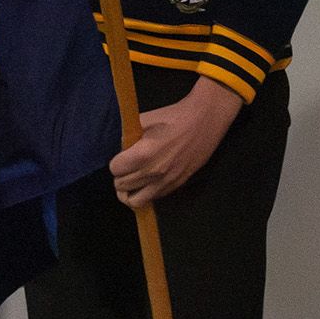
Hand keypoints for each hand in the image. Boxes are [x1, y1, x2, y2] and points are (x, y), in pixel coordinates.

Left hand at [108, 78, 240, 206]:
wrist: (204, 121)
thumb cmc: (173, 116)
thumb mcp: (144, 120)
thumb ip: (127, 137)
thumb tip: (119, 151)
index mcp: (144, 154)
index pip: (115, 170)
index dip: (116, 162)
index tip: (122, 156)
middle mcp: (154, 173)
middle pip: (122, 186)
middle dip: (120, 176)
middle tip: (126, 167)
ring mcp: (166, 182)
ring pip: (135, 201)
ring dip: (129, 192)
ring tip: (131, 181)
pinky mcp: (177, 185)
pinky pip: (153, 199)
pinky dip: (146, 193)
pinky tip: (147, 182)